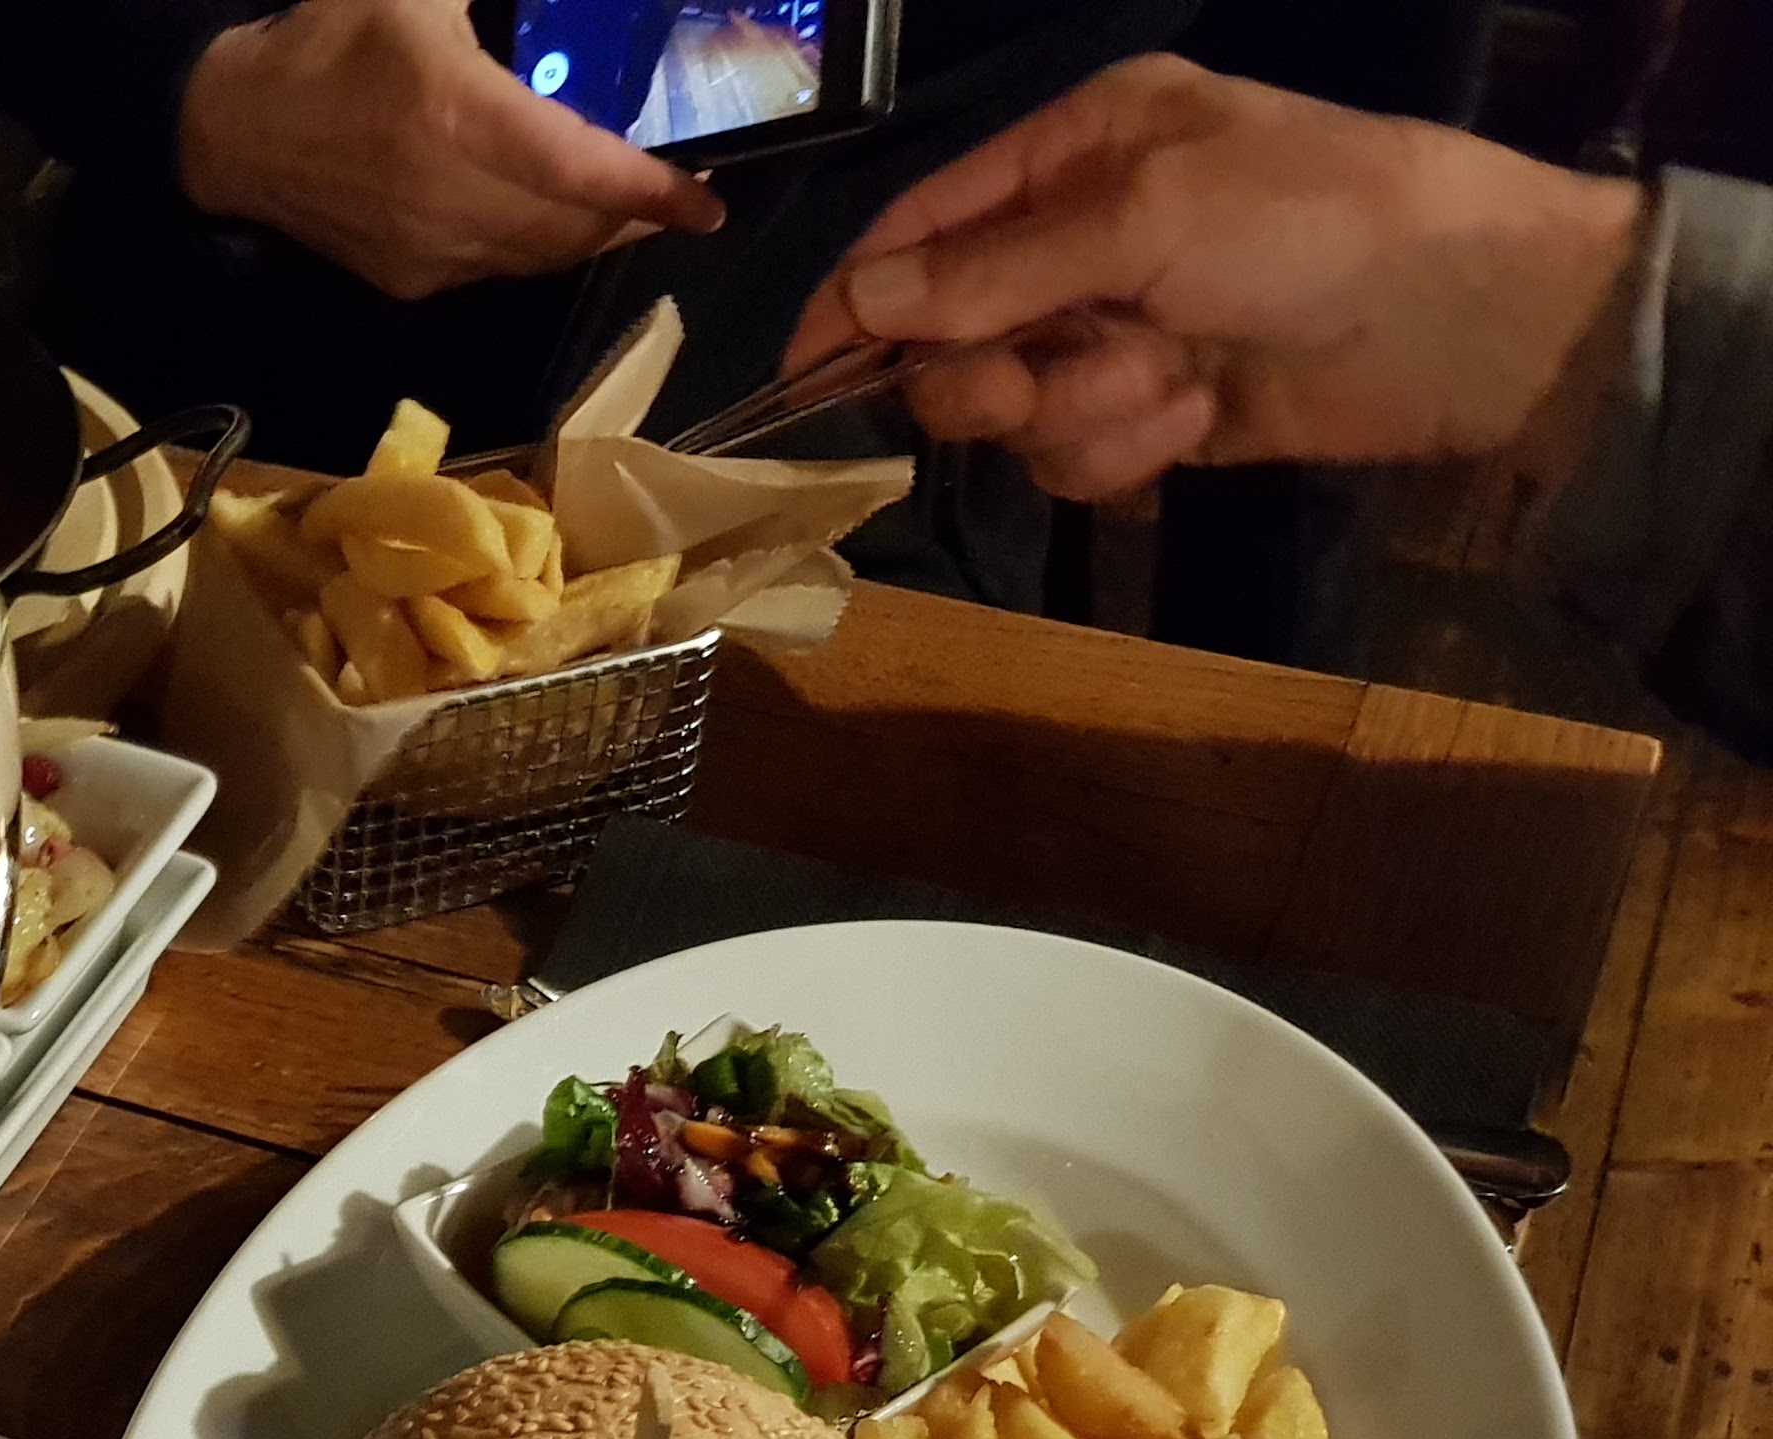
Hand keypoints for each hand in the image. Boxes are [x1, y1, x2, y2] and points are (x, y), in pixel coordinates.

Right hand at [181, 0, 721, 304]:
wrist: (232, 127)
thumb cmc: (330, 39)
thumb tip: (572, 7)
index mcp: (457, 115)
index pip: (580, 169)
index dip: (651, 191)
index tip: (706, 201)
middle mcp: (448, 196)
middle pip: (575, 228)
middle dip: (634, 216)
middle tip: (674, 191)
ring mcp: (429, 248)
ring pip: (542, 258)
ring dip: (591, 237)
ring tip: (623, 204)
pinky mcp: (409, 279)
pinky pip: (499, 269)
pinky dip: (538, 246)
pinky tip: (549, 215)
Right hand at [787, 55, 1640, 499]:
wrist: (1470, 319)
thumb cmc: (1314, 224)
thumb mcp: (1145, 221)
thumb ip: (992, 271)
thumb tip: (855, 303)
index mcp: (1078, 149)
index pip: (923, 226)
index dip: (857, 300)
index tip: (804, 377)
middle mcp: (1085, 236)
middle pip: (948, 334)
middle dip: (984, 372)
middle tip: (1026, 382)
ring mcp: (1119, 328)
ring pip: (1012, 408)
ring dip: (1079, 409)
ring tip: (1167, 383)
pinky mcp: (1155, 410)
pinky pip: (1079, 453)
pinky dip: (1128, 445)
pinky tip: (1196, 416)